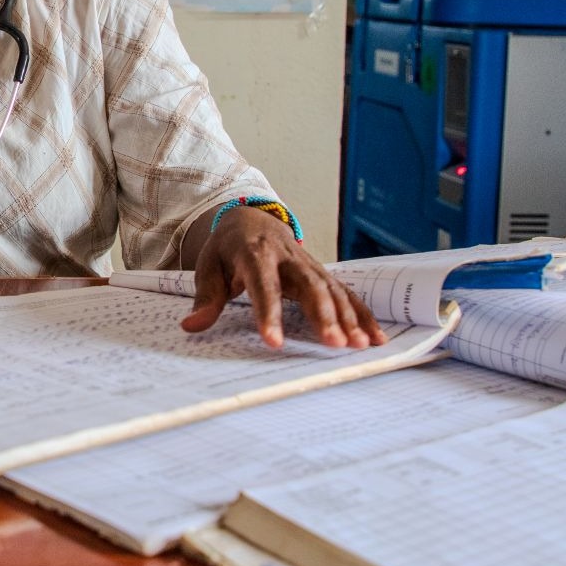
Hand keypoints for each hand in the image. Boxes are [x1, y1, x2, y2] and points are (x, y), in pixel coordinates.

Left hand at [182, 206, 386, 349]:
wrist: (251, 220)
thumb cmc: (228, 249)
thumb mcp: (208, 267)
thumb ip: (205, 297)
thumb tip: (191, 326)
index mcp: (255, 253)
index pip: (263, 285)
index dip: (268, 313)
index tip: (273, 341)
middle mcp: (288, 257)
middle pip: (310, 285)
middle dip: (323, 315)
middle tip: (333, 344)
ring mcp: (310, 264)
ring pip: (333, 289)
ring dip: (348, 317)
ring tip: (358, 345)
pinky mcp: (323, 274)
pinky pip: (346, 293)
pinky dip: (362, 314)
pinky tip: (374, 338)